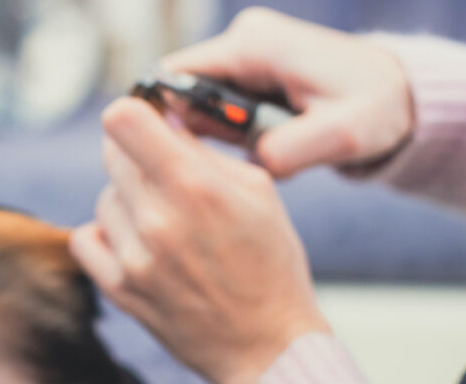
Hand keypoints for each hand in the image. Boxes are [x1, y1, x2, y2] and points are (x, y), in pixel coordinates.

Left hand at [71, 97, 330, 383]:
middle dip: (137, 155)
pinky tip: (134, 242)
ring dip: (126, 201)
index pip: (124, 121)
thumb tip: (164, 120)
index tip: (146, 120)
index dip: (134, 113)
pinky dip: (103, 235)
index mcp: (195, 188)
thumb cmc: (270, 266)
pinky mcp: (118, 288)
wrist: (265, 346)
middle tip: (164, 175)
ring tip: (163, 221)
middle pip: (112, 156)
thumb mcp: (257, 193)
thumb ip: (204, 153)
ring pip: (103, 199)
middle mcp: (157, 221)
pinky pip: (84, 239)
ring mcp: (132, 258)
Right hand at [161, 7, 412, 177]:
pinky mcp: (248, 73)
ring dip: (203, 134)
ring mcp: (244, 56)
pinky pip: (212, 105)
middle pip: (179, 88)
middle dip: (184, 131)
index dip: (157, 114)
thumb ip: (292, 149)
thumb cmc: (374, 109)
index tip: (160, 155)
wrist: (400, 95)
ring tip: (230, 158)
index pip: (174, 73)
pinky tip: (239, 152)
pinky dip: (218, 133)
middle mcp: (242, 41)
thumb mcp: (341, 135)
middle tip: (201, 167)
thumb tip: (253, 162)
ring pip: (194, 100)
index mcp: (254, 46)